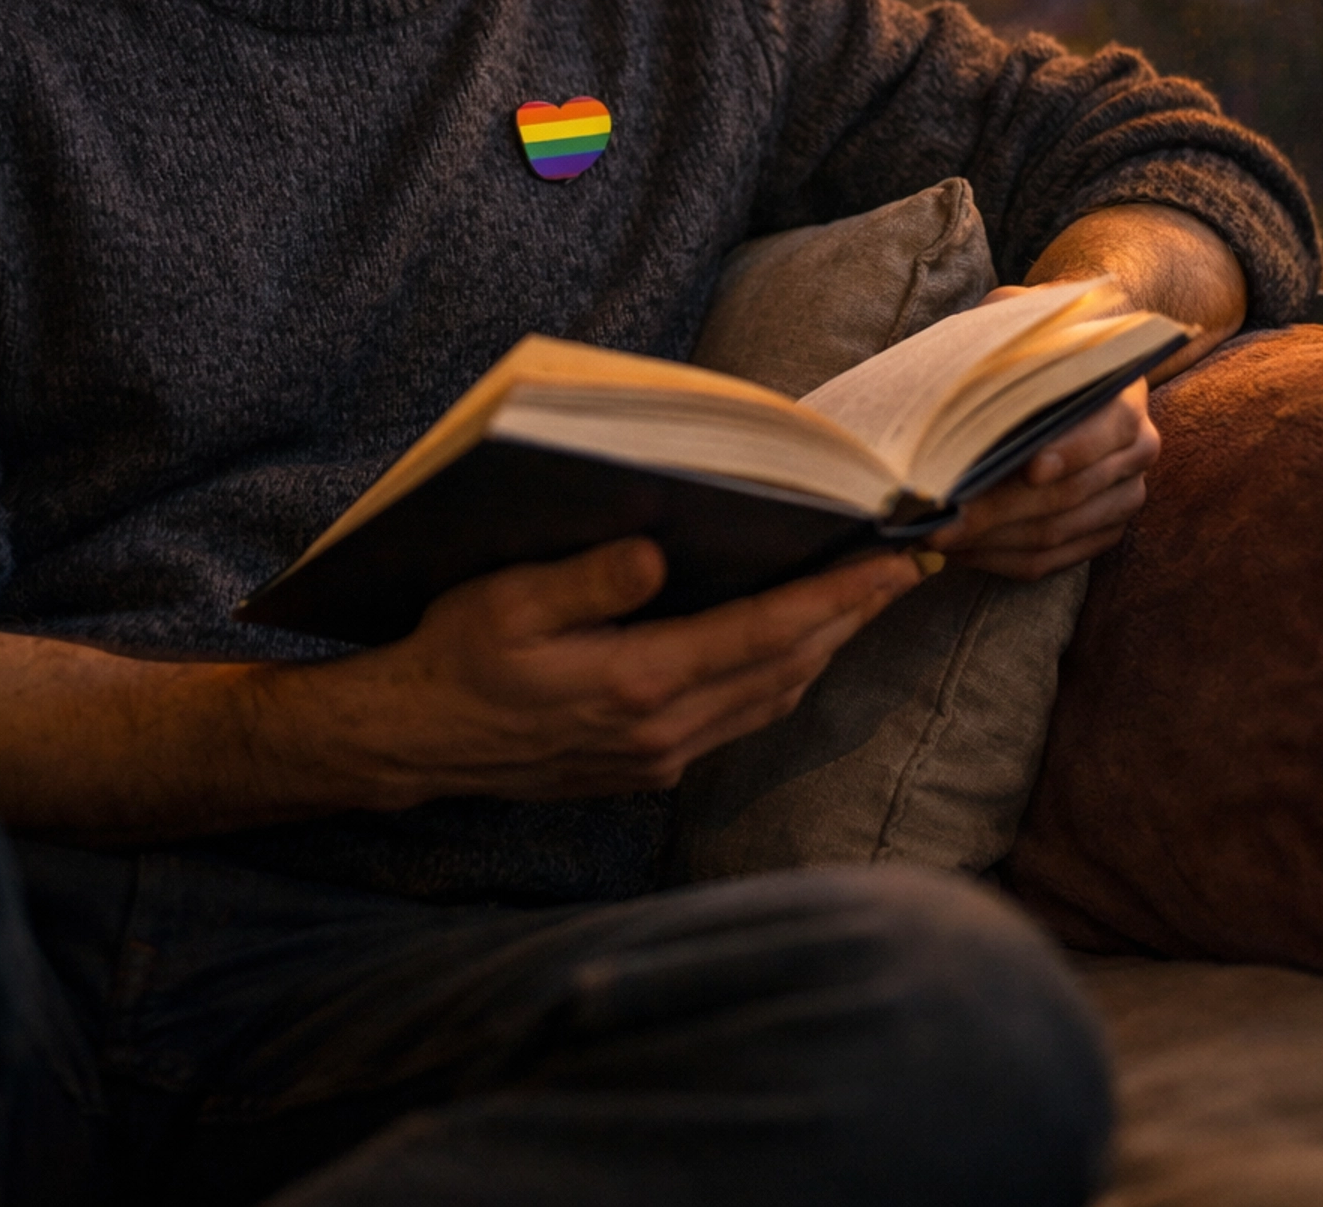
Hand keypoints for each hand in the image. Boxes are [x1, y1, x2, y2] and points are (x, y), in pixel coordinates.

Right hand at [334, 538, 920, 806]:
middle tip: (907, 569)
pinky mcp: (646, 768)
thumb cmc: (456, 658)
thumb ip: (588, 580)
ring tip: (865, 601)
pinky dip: (780, 679)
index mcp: (638, 683)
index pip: (767, 635)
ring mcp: (658, 758)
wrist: (416, 742)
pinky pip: (739, 720)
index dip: (838, 596)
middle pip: (787, 669)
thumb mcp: (508, 602)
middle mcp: (664, 731)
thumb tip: (655, 554)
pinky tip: (790, 649)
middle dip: (852, 617)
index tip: (894, 564)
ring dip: (825, 650)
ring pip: (771, 700)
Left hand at [929, 282, 1159, 578]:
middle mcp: (1136, 451)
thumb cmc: (1036, 341)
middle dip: (1000, 511)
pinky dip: (1000, 559)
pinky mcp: (1102, 531)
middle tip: (944, 521)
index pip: (1106, 429)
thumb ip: (998, 335)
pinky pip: (1051, 561)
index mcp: (1124, 396)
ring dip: (992, 542)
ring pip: (1056, 534)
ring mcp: (1123, 496)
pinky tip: (957, 551)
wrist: (1074, 363)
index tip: (1030, 468)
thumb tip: (947, 373)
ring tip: (936, 538)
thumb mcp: (1020, 321)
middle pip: (1069, 494)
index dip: (1070, 451)